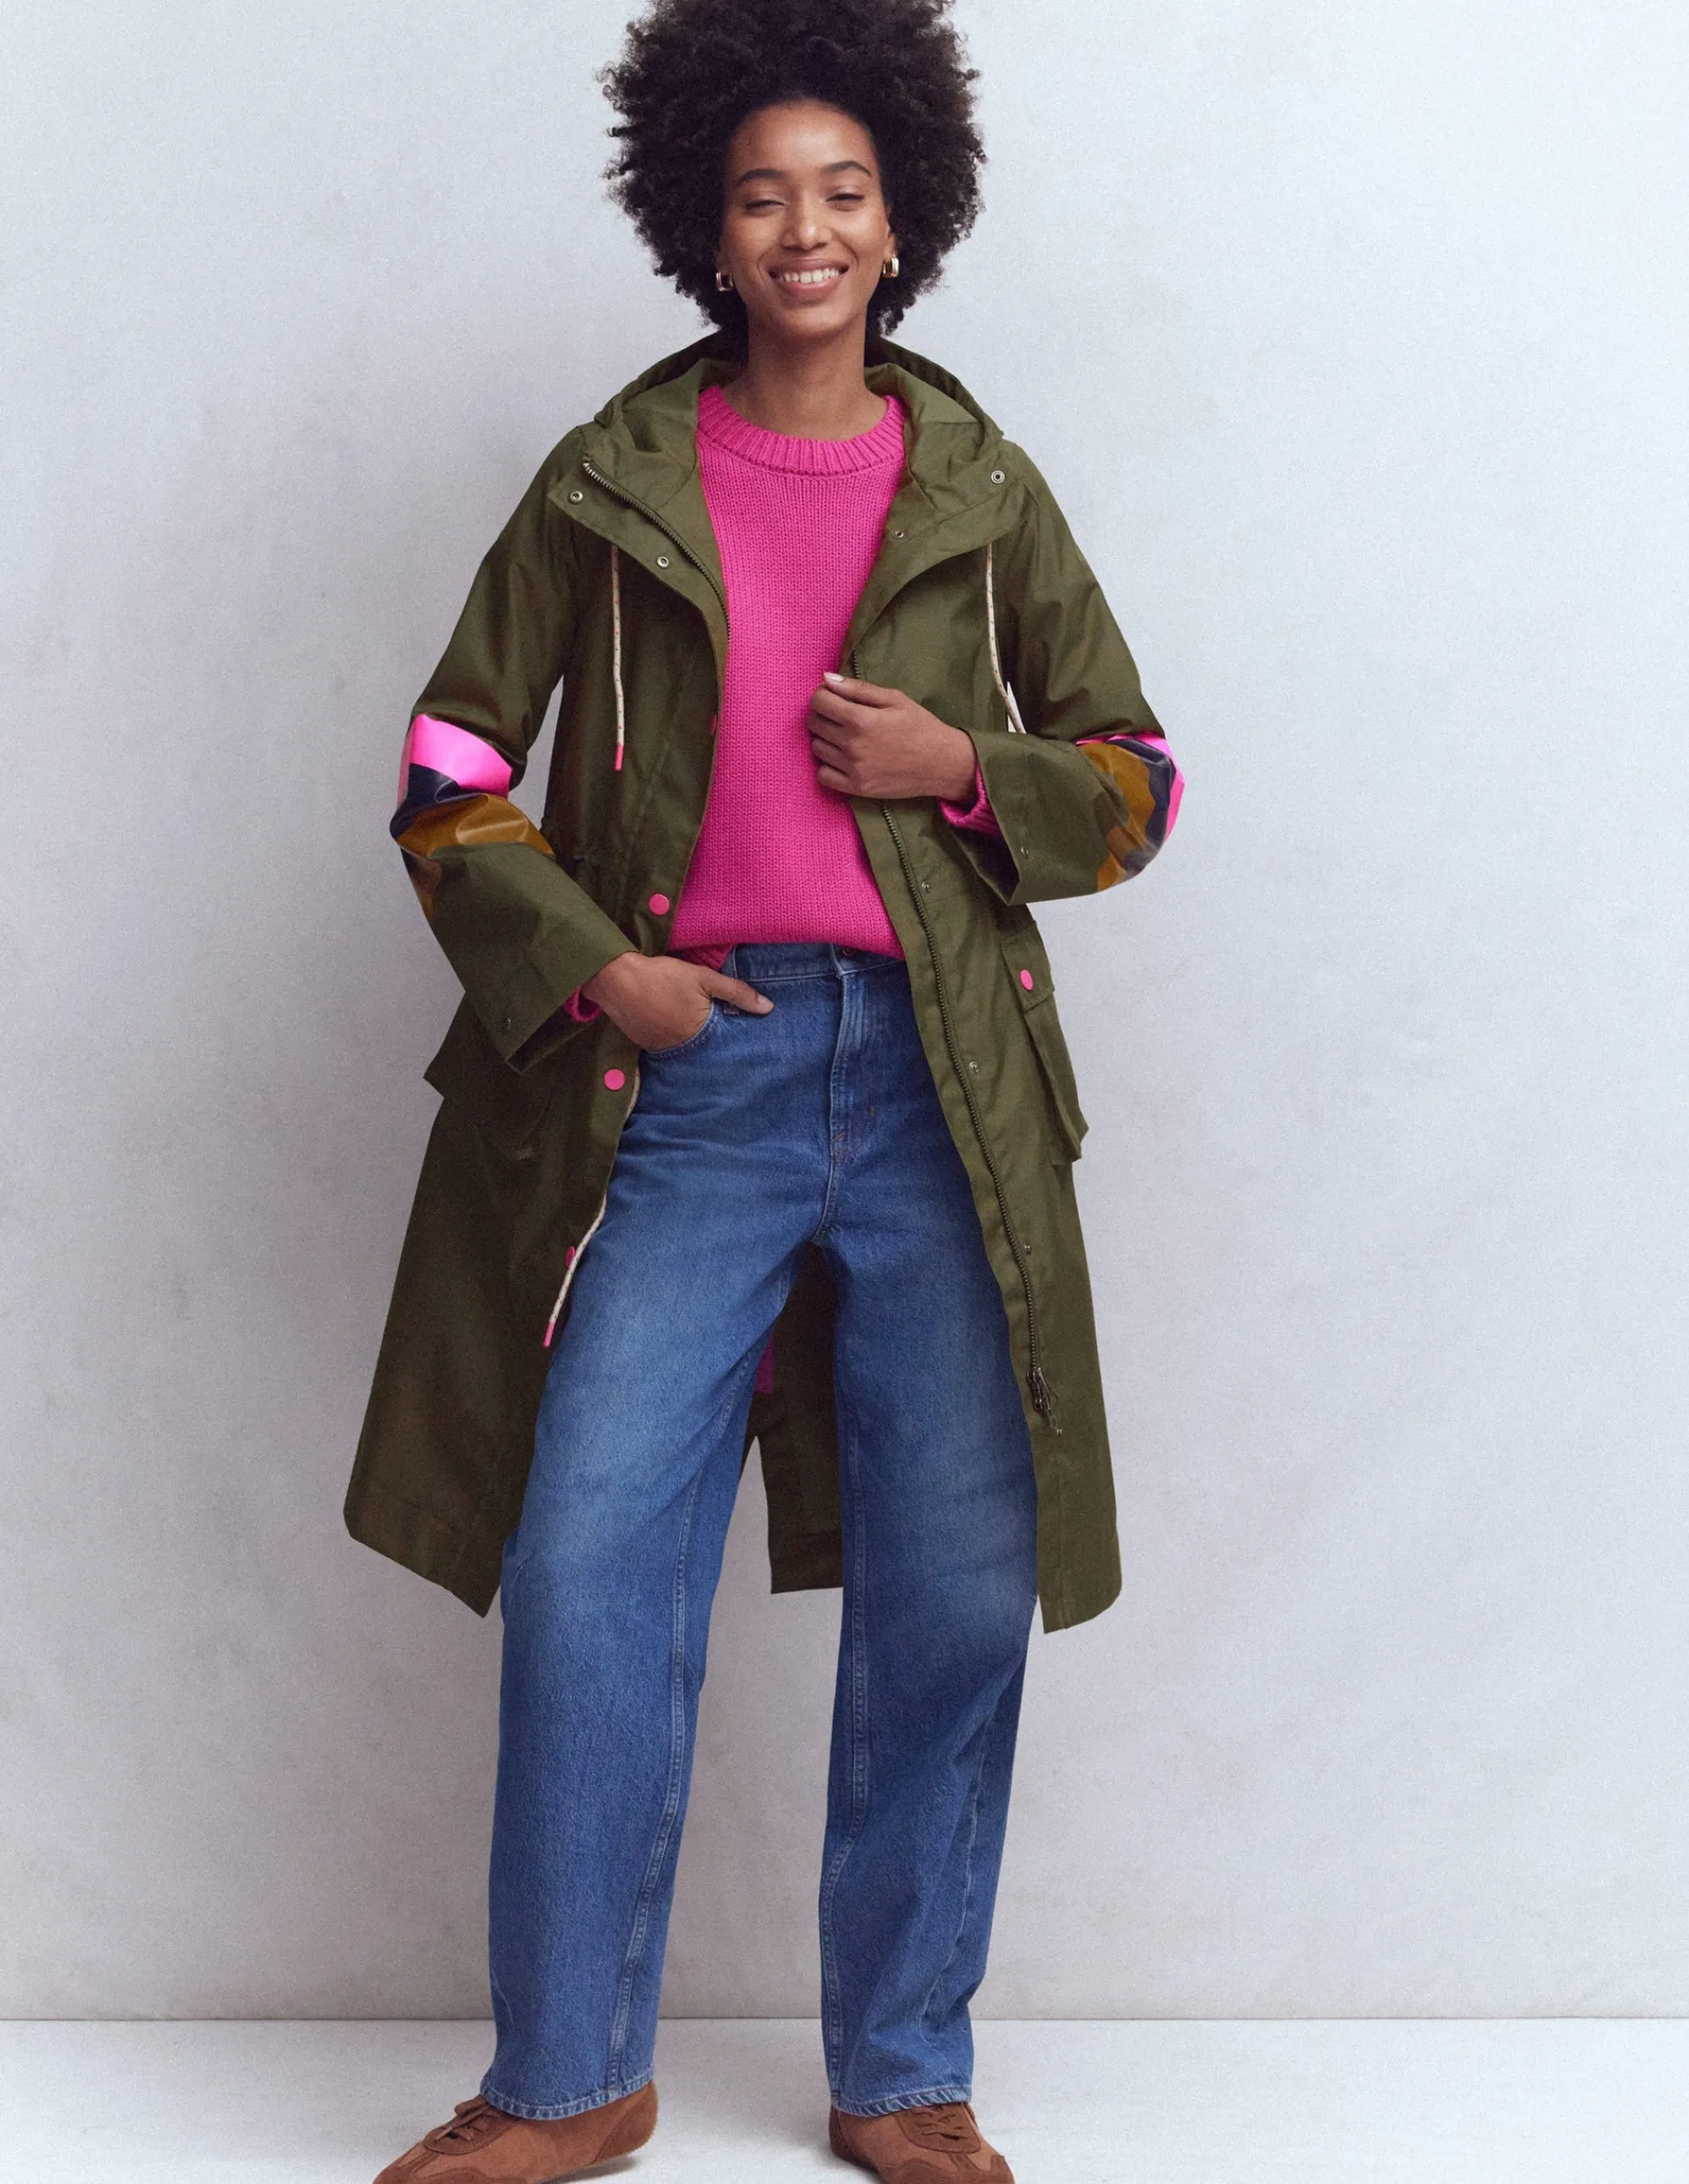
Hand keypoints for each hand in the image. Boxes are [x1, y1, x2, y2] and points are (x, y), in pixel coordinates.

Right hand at [581, 951, 772, 1049]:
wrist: (616, 979)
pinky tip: (670, 1024)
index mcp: (698, 1034)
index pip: (724, 1042)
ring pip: (684, 1048)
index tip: (738, 1033)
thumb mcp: (703, 977)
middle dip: (710, 1040)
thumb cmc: (663, 976)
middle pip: (703, 1048)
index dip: (730, 1036)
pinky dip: (671, 1038)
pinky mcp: (644, 1046)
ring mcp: (660, 1050)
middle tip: (711, 1028)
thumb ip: (737, 993)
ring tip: (689, 1025)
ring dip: (690, 1041)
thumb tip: (768, 1008)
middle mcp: (680, 1048)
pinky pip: (666, 1046)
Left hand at [808, 673, 978, 801]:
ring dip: (825, 739)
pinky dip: (828, 765)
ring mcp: (853, 769)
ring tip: (844, 736)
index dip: (822, 695)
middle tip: (840, 715)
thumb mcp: (894, 699)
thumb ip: (858, 688)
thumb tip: (826, 679)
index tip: (833, 697)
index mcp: (861, 719)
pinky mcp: (857, 788)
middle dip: (823, 714)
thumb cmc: (920, 726)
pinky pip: (823, 775)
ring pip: (817, 748)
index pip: (819, 702)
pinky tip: (842, 758)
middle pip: (814, 724)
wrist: (942, 763)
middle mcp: (852, 745)